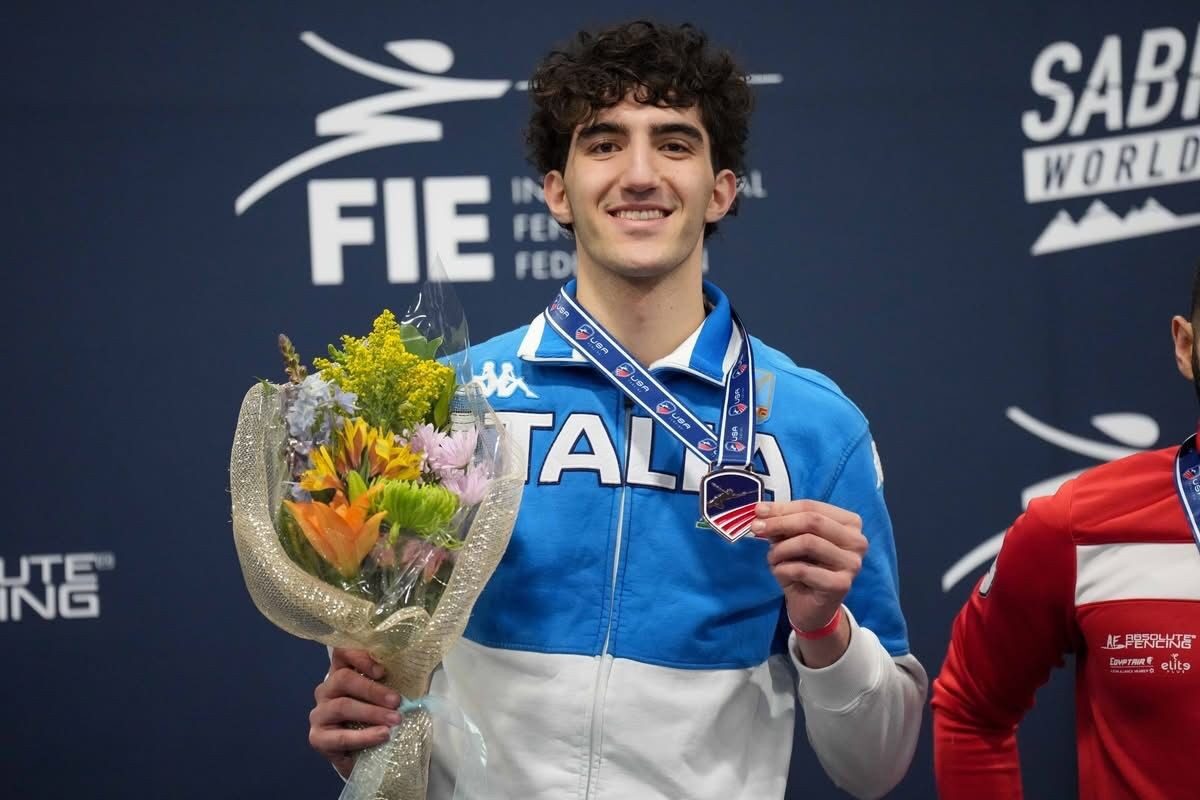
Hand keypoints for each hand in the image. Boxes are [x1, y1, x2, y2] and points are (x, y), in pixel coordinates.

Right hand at [309, 648, 402, 778]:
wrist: (359, 754)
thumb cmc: (372, 718)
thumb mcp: (381, 698)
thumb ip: (388, 684)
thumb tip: (413, 676)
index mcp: (340, 673)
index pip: (342, 653)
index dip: (360, 657)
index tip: (382, 671)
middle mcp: (326, 690)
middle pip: (343, 679)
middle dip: (373, 690)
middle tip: (397, 701)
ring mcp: (319, 713)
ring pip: (342, 706)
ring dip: (372, 713)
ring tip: (395, 721)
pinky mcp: (317, 738)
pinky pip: (340, 736)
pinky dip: (364, 736)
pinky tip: (381, 736)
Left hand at [751, 500, 867, 664]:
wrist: (811, 608)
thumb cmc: (804, 568)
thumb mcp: (791, 540)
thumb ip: (782, 523)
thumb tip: (762, 510)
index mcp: (850, 523)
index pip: (812, 506)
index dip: (783, 507)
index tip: (758, 511)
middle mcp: (857, 541)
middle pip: (813, 521)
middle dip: (779, 523)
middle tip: (756, 528)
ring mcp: (852, 563)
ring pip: (808, 542)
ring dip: (781, 549)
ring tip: (773, 559)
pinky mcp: (841, 584)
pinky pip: (803, 569)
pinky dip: (783, 569)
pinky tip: (780, 574)